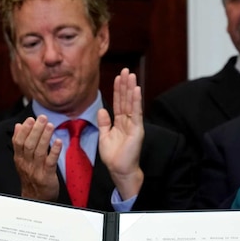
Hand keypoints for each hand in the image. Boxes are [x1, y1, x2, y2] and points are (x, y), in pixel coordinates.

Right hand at [12, 115, 61, 201]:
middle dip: (35, 130)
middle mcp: (26, 164)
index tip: (30, 119)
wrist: (35, 198)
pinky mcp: (47, 177)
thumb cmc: (31, 176)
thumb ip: (20, 143)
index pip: (18, 142)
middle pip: (29, 145)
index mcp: (19, 159)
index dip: (24, 130)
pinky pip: (50, 162)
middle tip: (42, 118)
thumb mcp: (22, 159)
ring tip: (50, 125)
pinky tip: (58, 141)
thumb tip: (18, 125)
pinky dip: (54, 151)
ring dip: (45, 137)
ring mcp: (36, 170)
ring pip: (39, 152)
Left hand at [97, 68, 144, 199]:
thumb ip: (104, 122)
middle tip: (126, 70)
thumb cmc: (113, 156)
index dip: (118, 90)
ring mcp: (134, 125)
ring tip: (131, 75)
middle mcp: (128, 121)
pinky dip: (136, 101)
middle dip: (125, 85)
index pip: (119, 103)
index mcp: (120, 122)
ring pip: (132, 103)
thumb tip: (102, 110)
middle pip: (126, 100)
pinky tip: (136, 90)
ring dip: (131, 89)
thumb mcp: (104, 136)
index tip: (118, 77)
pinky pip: (136, 113)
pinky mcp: (137, 130)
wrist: (119, 170)